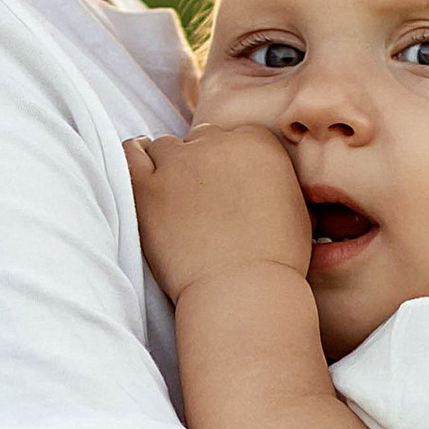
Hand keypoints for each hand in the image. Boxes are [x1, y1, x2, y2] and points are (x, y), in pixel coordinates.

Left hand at [126, 123, 314, 302]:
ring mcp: (180, 164)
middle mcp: (219, 144)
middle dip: (200, 162)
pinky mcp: (148, 187)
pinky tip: (142, 175)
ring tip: (172, 198)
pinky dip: (135, 160)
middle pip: (201, 139)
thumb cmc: (277, 263)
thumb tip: (269, 184)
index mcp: (259, 145)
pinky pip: (131, 155)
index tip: (227, 185)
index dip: (230, 160)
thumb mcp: (297, 212)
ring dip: (168, 166)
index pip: (236, 136)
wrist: (244, 292)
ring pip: (165, 146)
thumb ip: (278, 183)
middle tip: (200, 199)